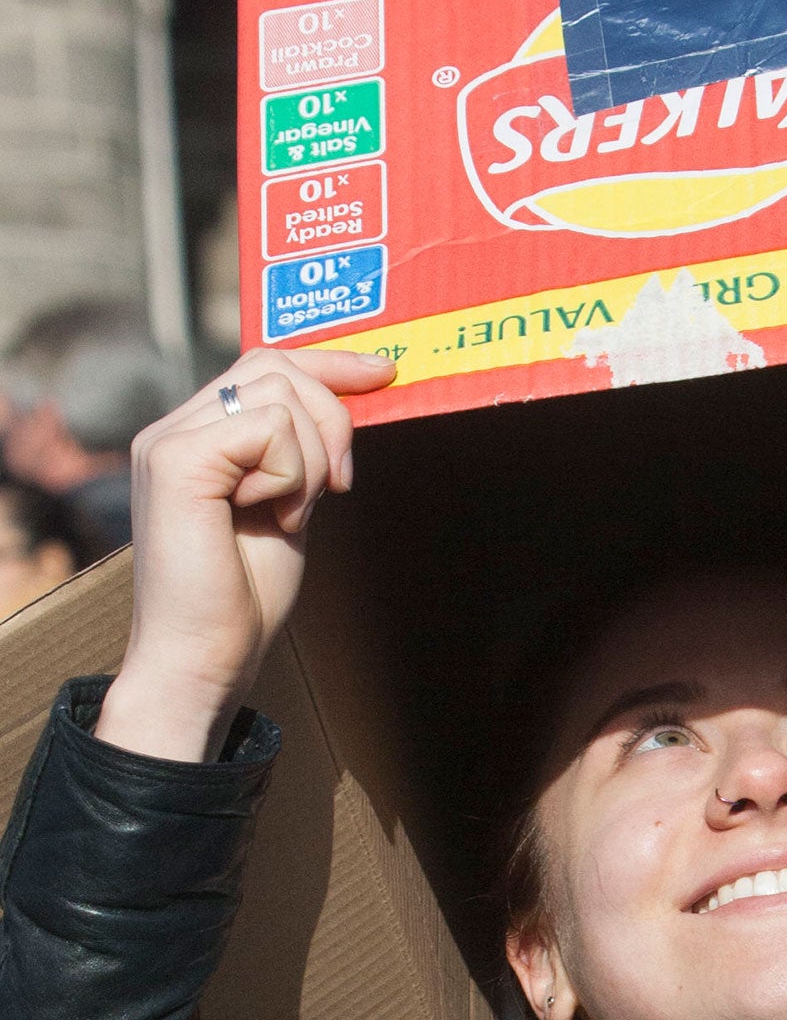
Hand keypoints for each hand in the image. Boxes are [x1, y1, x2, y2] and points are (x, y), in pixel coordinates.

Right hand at [95, 347, 393, 762]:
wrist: (205, 658)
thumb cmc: (243, 597)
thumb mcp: (287, 507)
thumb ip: (302, 456)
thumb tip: (347, 404)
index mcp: (196, 436)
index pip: (265, 364)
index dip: (330, 362)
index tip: (384, 372)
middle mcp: (173, 428)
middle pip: (278, 367)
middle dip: (333, 419)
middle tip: (340, 487)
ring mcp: (169, 440)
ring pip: (280, 392)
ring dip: (313, 458)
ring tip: (290, 514)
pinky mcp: (176, 460)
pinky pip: (270, 428)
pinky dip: (292, 475)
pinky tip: (274, 518)